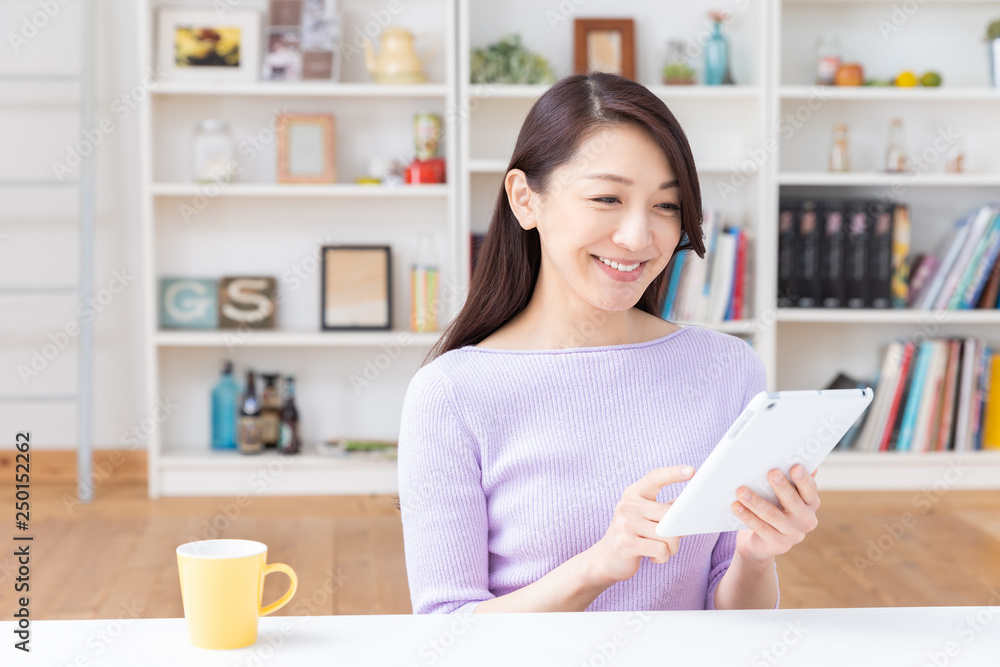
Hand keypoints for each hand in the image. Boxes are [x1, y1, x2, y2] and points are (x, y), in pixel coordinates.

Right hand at [584, 465, 693, 585]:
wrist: (606, 558)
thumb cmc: (633, 534)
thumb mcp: (645, 516)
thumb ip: (664, 508)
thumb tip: (688, 504)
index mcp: (633, 493)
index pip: (655, 478)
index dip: (673, 473)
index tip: (692, 471)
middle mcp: (626, 505)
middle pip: (669, 514)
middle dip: (678, 531)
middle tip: (673, 539)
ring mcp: (624, 524)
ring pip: (667, 535)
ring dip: (671, 548)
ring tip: (663, 551)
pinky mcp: (625, 544)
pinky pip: (660, 550)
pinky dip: (663, 557)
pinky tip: (654, 558)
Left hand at [732, 464, 819, 563]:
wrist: (761, 542)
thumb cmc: (774, 508)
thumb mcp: (783, 495)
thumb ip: (790, 480)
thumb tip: (797, 458)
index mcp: (811, 503)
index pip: (810, 490)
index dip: (804, 479)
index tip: (795, 466)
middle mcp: (807, 519)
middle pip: (793, 502)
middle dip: (782, 487)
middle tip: (771, 473)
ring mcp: (794, 534)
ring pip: (773, 515)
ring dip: (756, 502)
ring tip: (741, 490)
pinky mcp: (779, 544)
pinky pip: (761, 528)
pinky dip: (747, 516)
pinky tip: (736, 506)